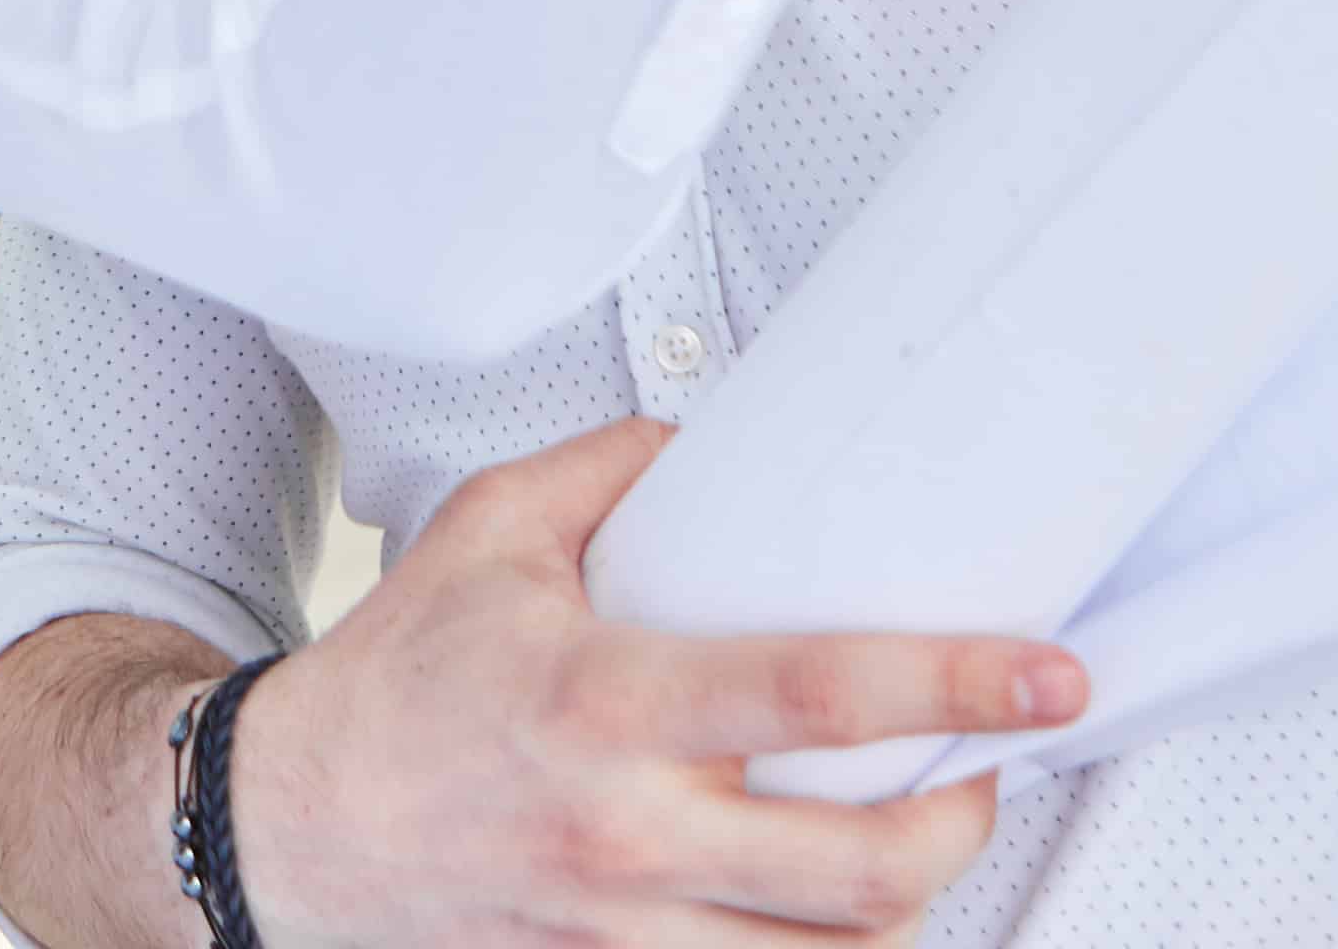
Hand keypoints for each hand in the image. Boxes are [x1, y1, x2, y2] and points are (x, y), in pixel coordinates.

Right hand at [239, 419, 1071, 944]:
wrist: (289, 826)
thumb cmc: (393, 683)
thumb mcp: (490, 530)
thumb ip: (610, 470)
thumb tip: (709, 438)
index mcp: (611, 703)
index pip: (820, 693)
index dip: (953, 683)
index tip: (1048, 676)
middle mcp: (632, 833)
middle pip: (864, 869)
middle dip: (965, 824)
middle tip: (989, 766)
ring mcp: (626, 929)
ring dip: (907, 901)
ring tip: (922, 836)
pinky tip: (834, 904)